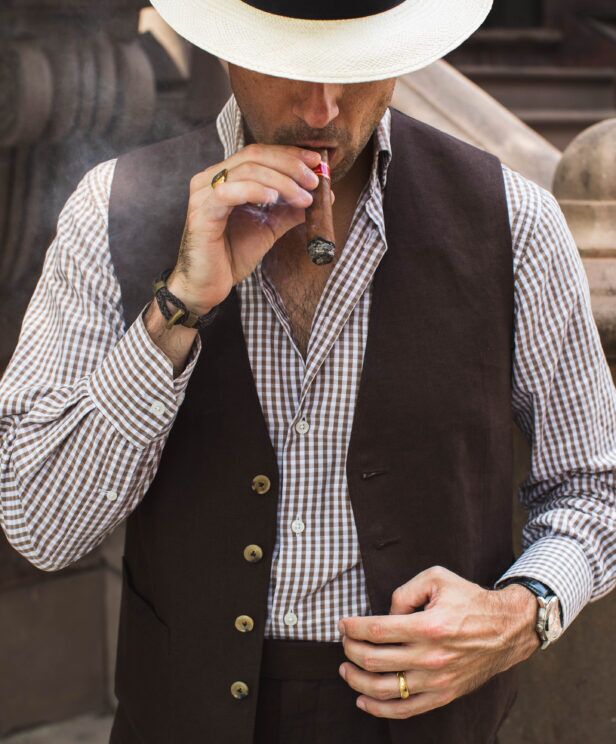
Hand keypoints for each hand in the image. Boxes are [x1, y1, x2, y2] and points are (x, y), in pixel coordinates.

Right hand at [167, 144, 333, 313]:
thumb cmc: (232, 256)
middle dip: (289, 165)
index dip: (290, 154)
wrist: (208, 286)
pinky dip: (254, 191)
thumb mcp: (269, 228)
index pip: (260, 153)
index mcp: (227, 178)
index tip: (317, 162)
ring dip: (281, 181)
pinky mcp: (201, 212)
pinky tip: (274, 199)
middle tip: (314, 181)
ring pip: (246, 171)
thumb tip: (323, 196)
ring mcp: (204, 194)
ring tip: (303, 198)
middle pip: (254, 155)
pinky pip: (228, 192)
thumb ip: (290, 210)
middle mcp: (212, 179)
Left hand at [338, 565, 538, 718]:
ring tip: (345, 668)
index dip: (352, 628)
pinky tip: (362, 699)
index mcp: (428, 626)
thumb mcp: (437, 578)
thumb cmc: (469, 600)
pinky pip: (405, 710)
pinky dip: (379, 709)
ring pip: (384, 689)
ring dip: (356, 680)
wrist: (507, 628)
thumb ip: (405, 591)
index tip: (343, 624)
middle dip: (350, 649)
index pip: (376, 631)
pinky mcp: (443, 695)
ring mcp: (436, 679)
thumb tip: (386, 614)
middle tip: (344, 640)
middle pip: (373, 660)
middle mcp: (430, 656)